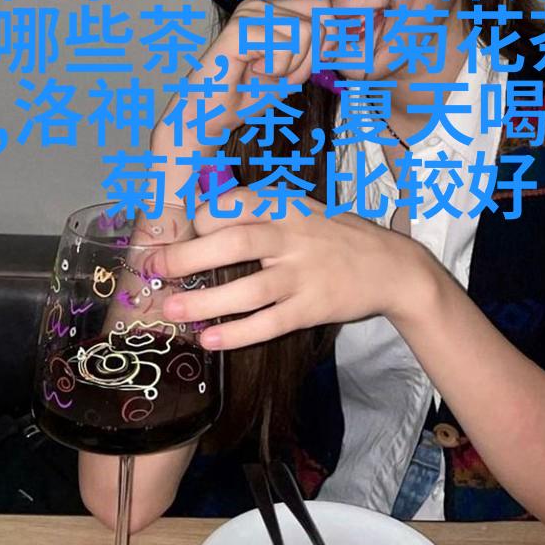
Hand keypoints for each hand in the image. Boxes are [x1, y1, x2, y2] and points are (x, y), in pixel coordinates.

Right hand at [151, 0, 327, 154]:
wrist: (211, 116)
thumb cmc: (248, 94)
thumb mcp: (294, 69)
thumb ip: (316, 47)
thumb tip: (339, 30)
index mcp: (272, 9)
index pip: (322, 6)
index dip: (324, 39)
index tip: (300, 65)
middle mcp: (260, 4)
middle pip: (319, 22)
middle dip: (305, 60)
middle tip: (274, 73)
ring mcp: (248, 13)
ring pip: (305, 33)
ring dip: (290, 66)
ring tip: (261, 72)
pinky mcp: (239, 29)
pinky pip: (284, 45)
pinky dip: (275, 68)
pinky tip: (251, 71)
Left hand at [152, 189, 430, 348]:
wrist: (392, 267)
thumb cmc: (336, 236)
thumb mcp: (303, 209)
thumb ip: (261, 211)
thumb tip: (204, 214)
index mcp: (286, 207)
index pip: (234, 203)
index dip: (202, 218)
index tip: (181, 234)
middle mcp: (292, 236)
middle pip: (233, 242)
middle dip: (186, 256)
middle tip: (152, 269)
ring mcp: (303, 274)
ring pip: (247, 289)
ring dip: (204, 302)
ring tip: (170, 310)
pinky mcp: (312, 308)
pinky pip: (269, 323)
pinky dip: (237, 333)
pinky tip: (210, 340)